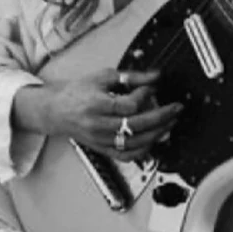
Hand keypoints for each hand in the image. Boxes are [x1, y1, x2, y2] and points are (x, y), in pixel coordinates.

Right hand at [47, 67, 182, 161]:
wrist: (57, 110)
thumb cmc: (78, 92)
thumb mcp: (103, 76)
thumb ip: (131, 76)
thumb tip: (155, 76)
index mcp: (96, 104)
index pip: (127, 105)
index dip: (145, 96)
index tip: (153, 87)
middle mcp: (98, 125)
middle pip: (135, 126)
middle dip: (160, 117)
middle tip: (175, 108)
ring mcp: (100, 140)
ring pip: (133, 143)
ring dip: (156, 134)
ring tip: (170, 123)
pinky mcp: (102, 149)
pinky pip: (126, 155)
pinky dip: (143, 150)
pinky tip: (153, 140)